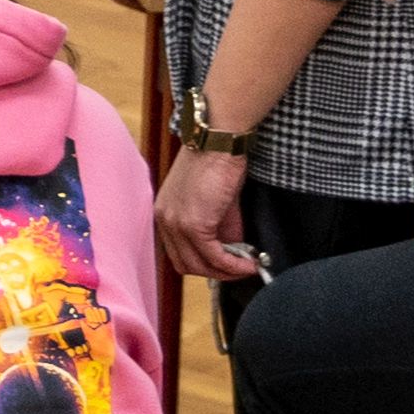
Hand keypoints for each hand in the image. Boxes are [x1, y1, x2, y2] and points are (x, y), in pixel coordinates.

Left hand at [154, 139, 264, 281]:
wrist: (218, 141)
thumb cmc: (217, 162)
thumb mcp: (214, 202)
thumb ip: (219, 228)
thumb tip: (232, 251)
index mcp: (165, 212)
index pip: (178, 253)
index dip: (204, 264)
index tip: (227, 266)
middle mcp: (164, 220)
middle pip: (186, 265)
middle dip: (215, 272)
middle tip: (240, 270)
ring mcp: (177, 224)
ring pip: (199, 266)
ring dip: (227, 273)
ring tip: (248, 268)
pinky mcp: (194, 224)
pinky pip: (215, 258)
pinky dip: (233, 266)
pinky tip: (249, 264)